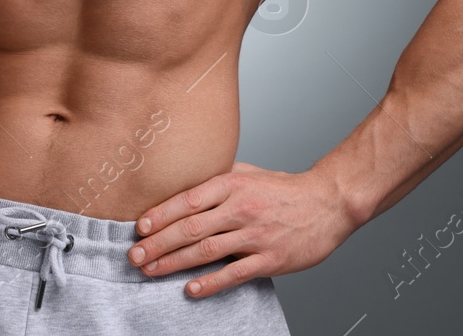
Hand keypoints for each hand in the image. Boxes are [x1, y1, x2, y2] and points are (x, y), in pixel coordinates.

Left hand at [127, 161, 354, 297]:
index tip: (139, 227)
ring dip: (174, 263)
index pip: (188, 200)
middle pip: (191, 227)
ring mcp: (256, 235)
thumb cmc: (284, 189)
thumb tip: (182, 183)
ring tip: (151, 271)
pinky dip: (211, 283)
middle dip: (158, 243)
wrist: (328, 203)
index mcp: (233, 185)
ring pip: (207, 251)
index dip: (161, 214)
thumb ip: (217, 179)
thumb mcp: (248, 173)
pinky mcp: (271, 259)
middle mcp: (242, 208)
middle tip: (134, 255)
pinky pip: (235, 273)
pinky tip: (191, 289)